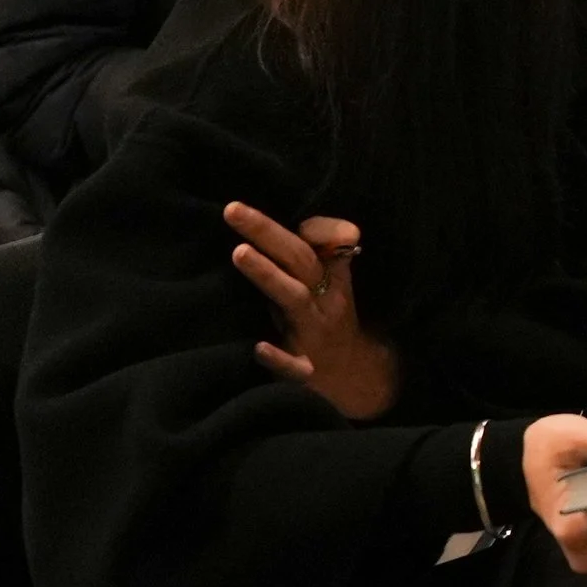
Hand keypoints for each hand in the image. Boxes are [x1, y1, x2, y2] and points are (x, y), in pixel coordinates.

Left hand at [225, 202, 397, 420]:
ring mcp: (313, 333)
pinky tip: (258, 348)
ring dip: (268, 275)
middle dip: (266, 232)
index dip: (296, 222)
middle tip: (232, 210)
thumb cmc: (329, 322)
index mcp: (331, 278)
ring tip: (240, 252)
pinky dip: (278, 357)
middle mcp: (323, 300)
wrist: (354, 379)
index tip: (247, 207)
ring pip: (293, 298)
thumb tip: (318, 225)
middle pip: (299, 259)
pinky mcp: (304, 370)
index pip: (315, 242)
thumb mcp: (333, 283)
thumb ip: (323, 247)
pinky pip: (293, 365)